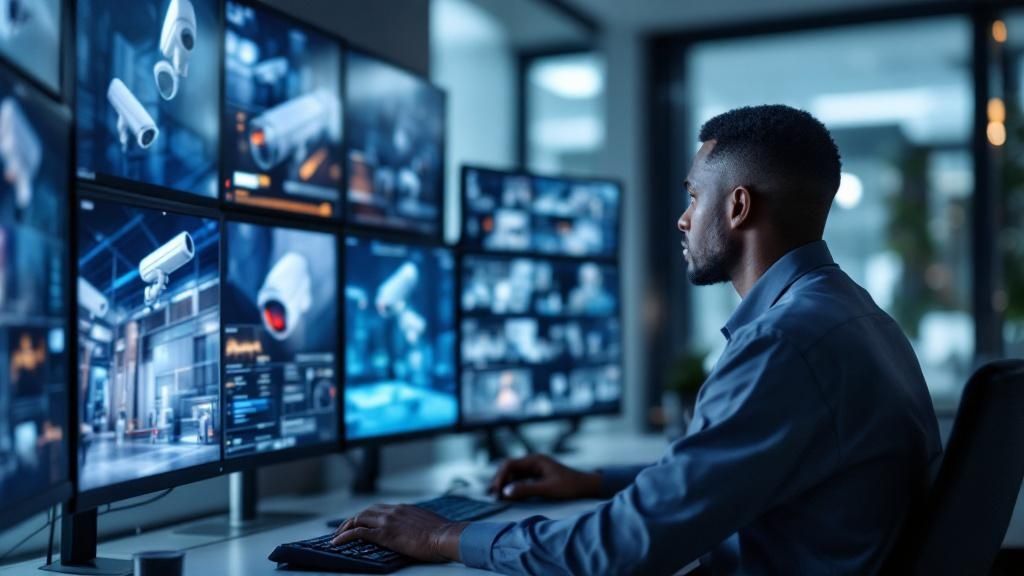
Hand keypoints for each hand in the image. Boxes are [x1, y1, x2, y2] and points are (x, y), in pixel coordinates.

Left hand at [331, 504, 465, 562]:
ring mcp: (388, 521)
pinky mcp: (385, 534)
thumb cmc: (442, 534)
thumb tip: (415, 529)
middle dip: (352, 520)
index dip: (366, 516)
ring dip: (345, 527)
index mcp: (403, 508)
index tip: (360, 523)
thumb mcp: (427, 523)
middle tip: (344, 530)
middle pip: (365, 511)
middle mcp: (393, 511)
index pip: (378, 509)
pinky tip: (337, 542)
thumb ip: (416, 522)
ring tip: (337, 537)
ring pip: (358, 519)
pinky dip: (345, 536)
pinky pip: (358, 532)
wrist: (445, 536)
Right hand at [490, 454, 601, 500]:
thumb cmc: (570, 486)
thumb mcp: (548, 489)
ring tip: (497, 498)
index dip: (500, 477)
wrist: (587, 487)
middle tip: (492, 496)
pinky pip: (520, 481)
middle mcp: (533, 462)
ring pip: (513, 475)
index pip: (510, 464)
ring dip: (505, 485)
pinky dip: (513, 488)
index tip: (496, 491)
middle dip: (500, 481)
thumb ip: (526, 490)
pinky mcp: (537, 478)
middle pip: (509, 468)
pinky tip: (509, 497)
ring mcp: (535, 470)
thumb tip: (505, 492)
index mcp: (535, 460)